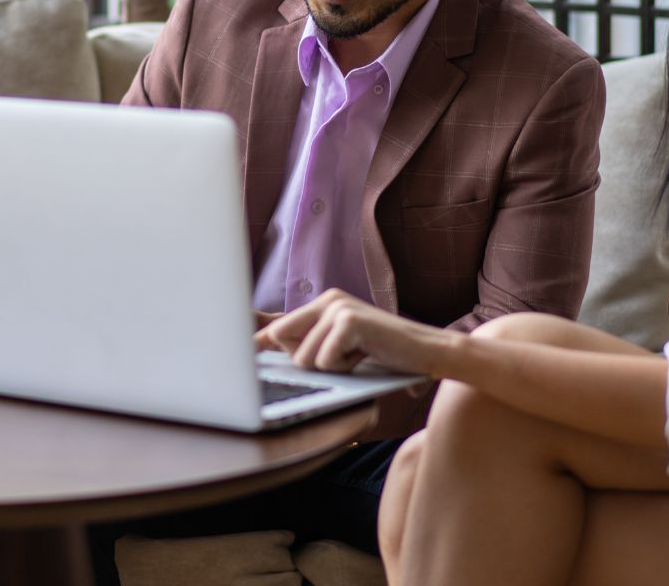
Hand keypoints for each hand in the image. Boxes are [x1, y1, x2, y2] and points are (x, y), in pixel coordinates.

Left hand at [255, 289, 459, 375]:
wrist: (428, 352)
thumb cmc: (385, 355)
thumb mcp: (343, 347)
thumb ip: (311, 346)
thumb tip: (266, 351)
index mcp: (323, 303)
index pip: (277, 327)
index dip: (259, 344)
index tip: (240, 353)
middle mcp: (328, 300)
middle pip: (283, 343)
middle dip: (306, 362)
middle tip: (342, 359)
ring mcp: (338, 308)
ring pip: (305, 358)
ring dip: (330, 368)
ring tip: (358, 357)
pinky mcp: (349, 322)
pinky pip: (324, 360)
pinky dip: (344, 368)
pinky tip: (365, 357)